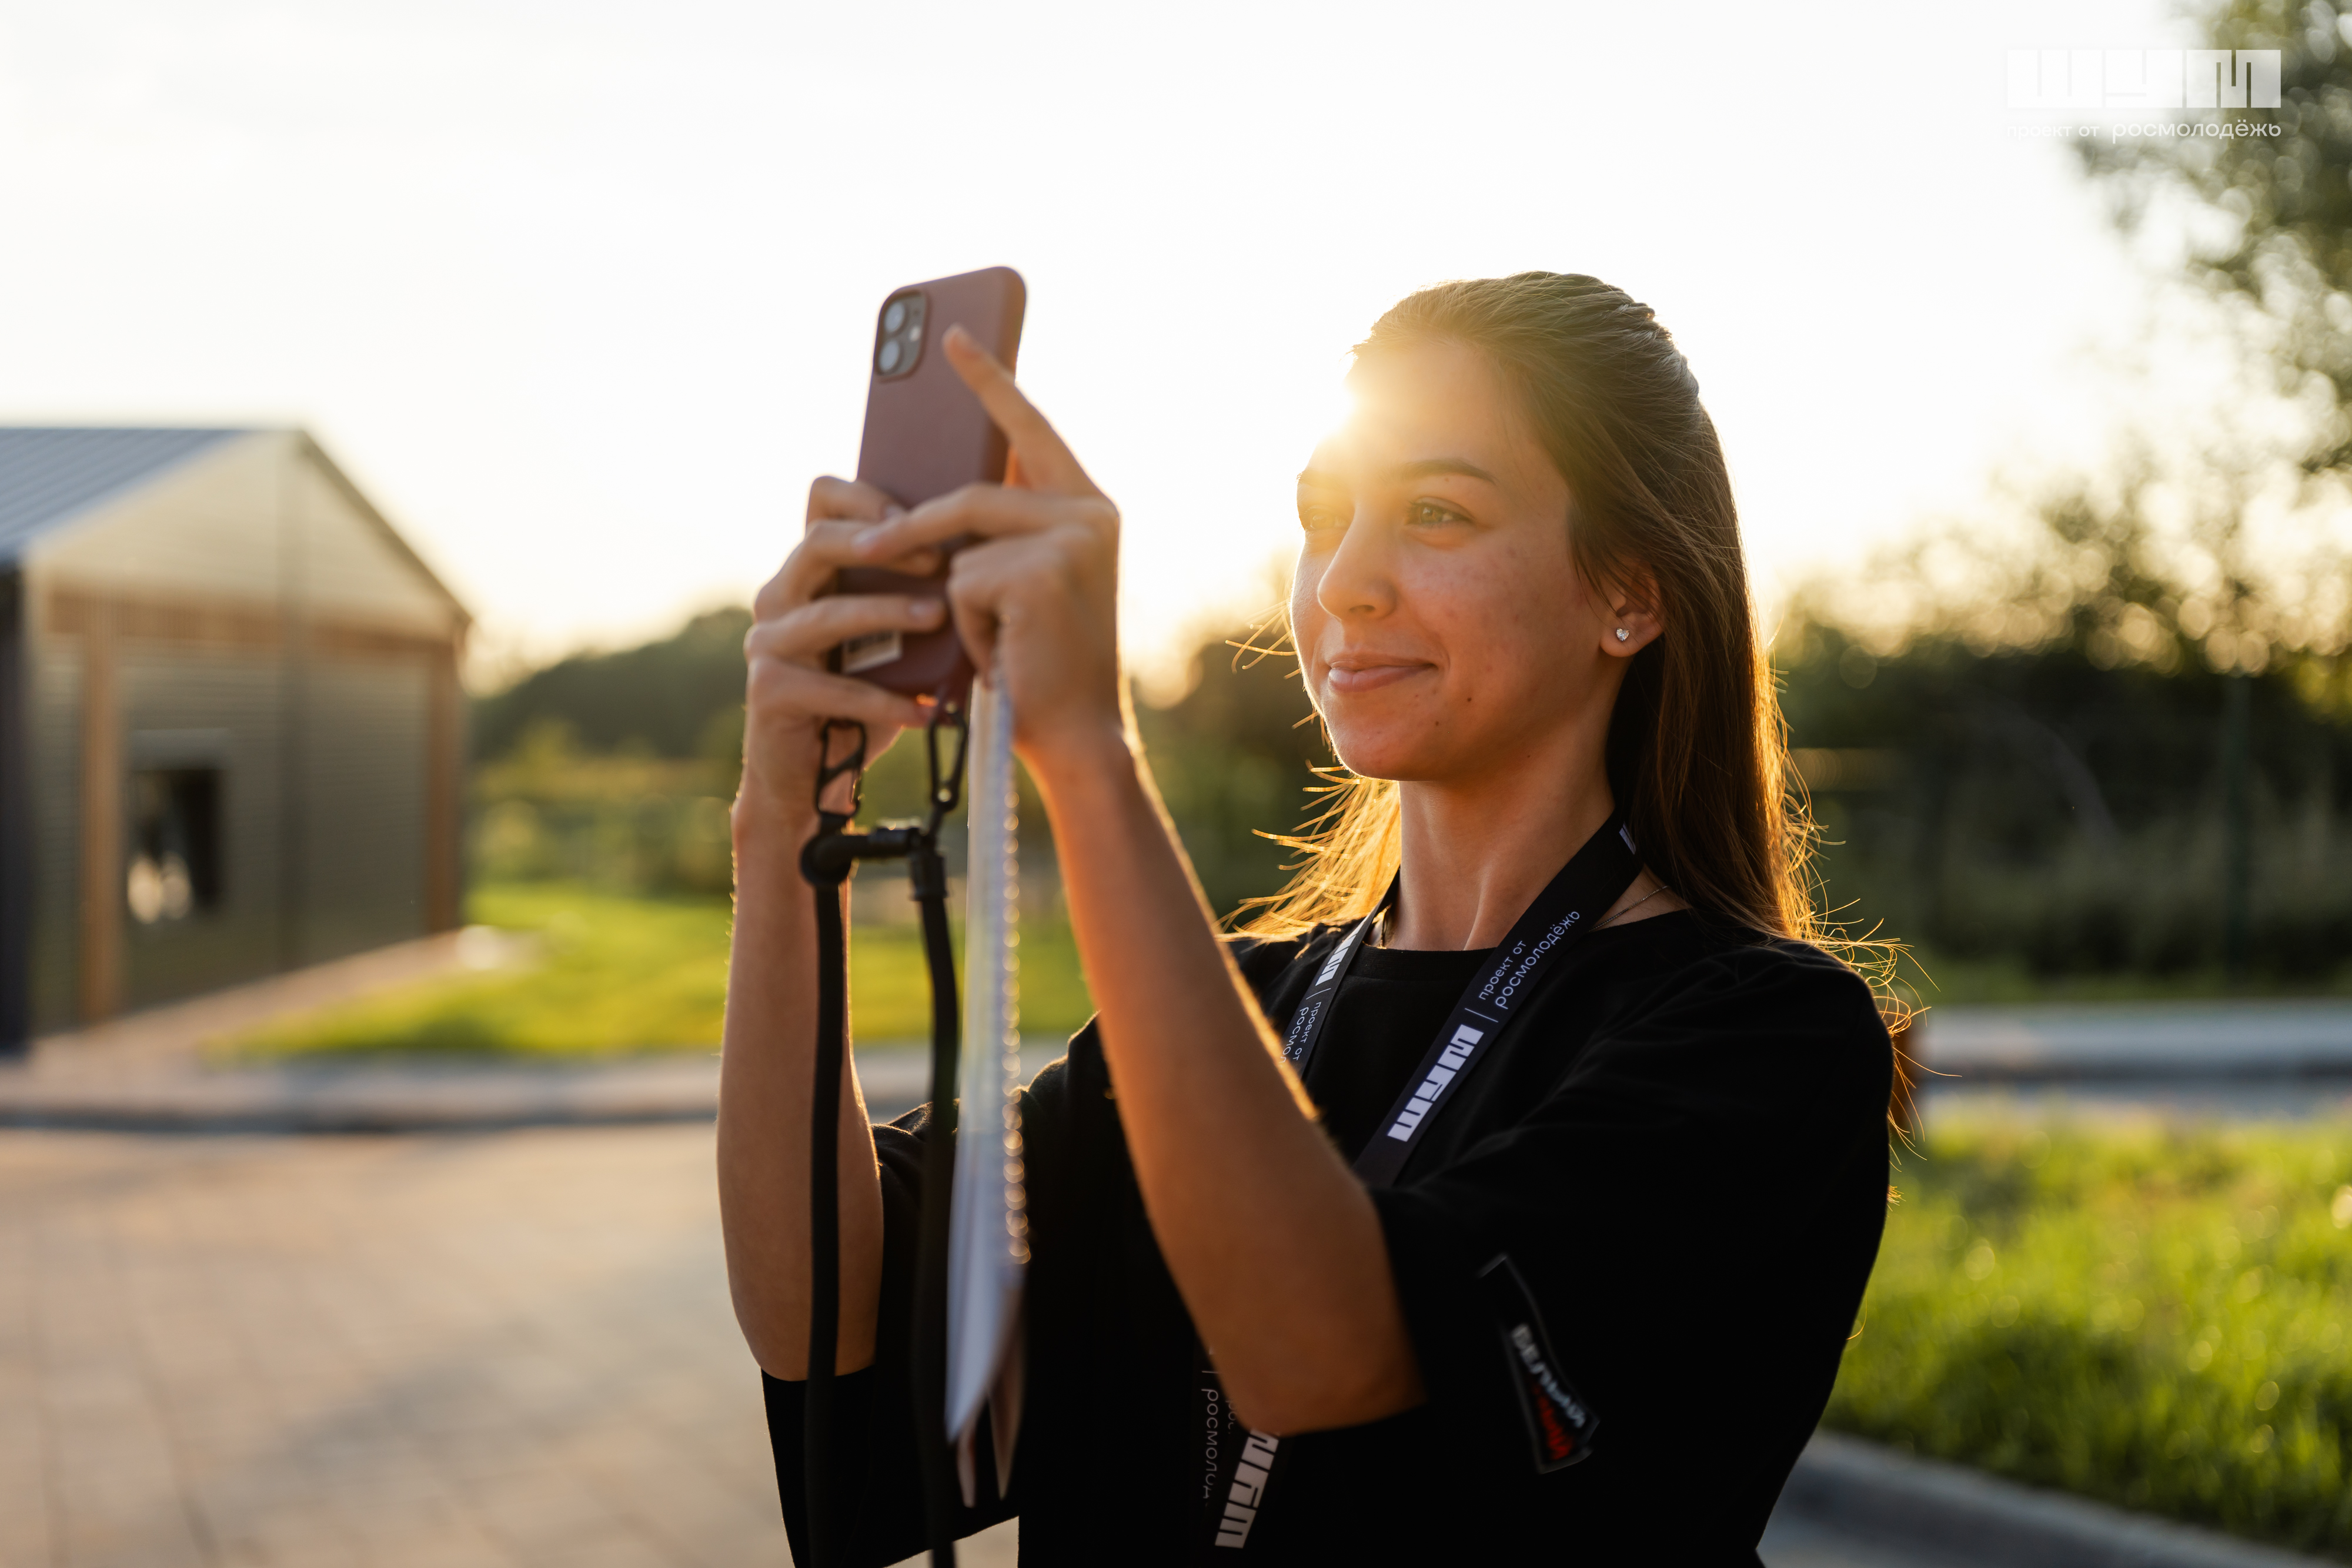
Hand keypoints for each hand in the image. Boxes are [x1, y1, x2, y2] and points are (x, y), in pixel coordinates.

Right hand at [737, 483, 949, 826]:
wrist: (813, 780)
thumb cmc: (864, 701)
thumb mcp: (890, 641)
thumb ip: (911, 597)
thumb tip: (983, 557)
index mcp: (807, 574)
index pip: (821, 501)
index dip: (868, 497)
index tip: (924, 515)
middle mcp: (778, 599)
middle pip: (818, 543)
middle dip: (884, 547)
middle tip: (938, 562)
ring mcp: (767, 645)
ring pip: (827, 614)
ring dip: (888, 614)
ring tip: (939, 618)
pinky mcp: (768, 691)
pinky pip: (833, 688)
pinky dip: (884, 701)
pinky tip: (924, 710)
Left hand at [848, 326, 1124, 776]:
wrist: (1072, 736)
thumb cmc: (1038, 667)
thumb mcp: (1015, 584)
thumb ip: (993, 531)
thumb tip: (927, 487)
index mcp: (1090, 508)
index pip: (1028, 429)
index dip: (988, 381)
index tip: (949, 337)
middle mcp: (1091, 513)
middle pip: (973, 493)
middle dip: (916, 528)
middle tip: (871, 550)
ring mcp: (1071, 539)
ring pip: (961, 540)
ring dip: (951, 594)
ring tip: (986, 640)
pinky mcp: (1040, 571)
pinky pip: (961, 581)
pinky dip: (964, 624)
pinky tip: (1001, 655)